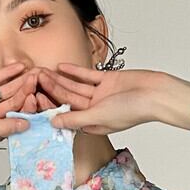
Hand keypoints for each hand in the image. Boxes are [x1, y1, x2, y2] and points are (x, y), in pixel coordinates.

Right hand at [0, 63, 40, 143]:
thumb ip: (2, 127)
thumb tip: (26, 126)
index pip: (14, 121)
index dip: (28, 112)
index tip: (40, 102)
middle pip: (13, 104)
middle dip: (26, 93)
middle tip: (39, 82)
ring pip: (6, 91)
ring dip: (19, 81)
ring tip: (33, 72)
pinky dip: (6, 73)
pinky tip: (20, 66)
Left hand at [37, 64, 162, 134]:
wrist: (155, 93)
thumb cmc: (132, 110)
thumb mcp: (99, 116)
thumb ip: (75, 119)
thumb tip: (53, 123)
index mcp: (92, 123)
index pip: (66, 116)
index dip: (50, 108)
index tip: (34, 100)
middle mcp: (95, 109)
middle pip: (68, 99)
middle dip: (52, 90)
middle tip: (34, 80)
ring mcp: (101, 94)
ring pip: (75, 86)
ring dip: (60, 79)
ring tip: (43, 71)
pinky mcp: (107, 80)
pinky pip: (88, 76)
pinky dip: (75, 71)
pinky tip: (61, 66)